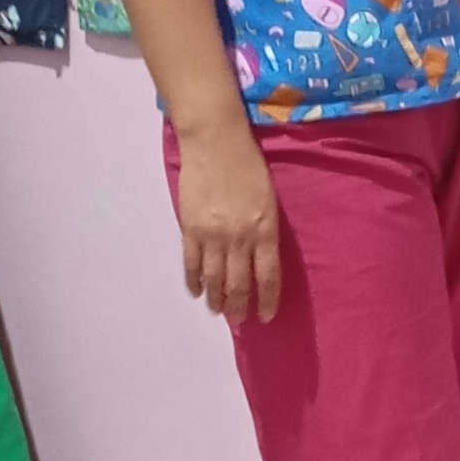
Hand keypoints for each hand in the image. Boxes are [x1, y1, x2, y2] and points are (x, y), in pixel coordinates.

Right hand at [172, 115, 282, 324]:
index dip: (268, 301)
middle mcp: (239, 238)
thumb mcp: (269, 199)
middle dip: (239, 307)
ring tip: (218, 311)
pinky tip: (196, 292)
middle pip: (239, 285)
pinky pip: (191, 264)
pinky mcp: (190, 228)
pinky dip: (193, 282)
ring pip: (214, 280)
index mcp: (265, 230)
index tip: (266, 316)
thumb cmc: (248, 165)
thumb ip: (265, 231)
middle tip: (239, 320)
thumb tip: (259, 260)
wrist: (216, 141)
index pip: (268, 277)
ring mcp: (212, 236)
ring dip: (216, 300)